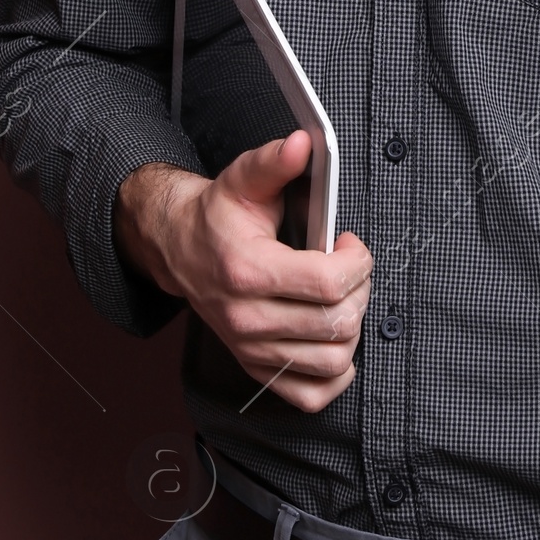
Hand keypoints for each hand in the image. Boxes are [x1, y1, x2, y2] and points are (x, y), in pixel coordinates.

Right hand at [114, 133, 373, 411]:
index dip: (358, 262)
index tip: (352, 244)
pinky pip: (310, 396)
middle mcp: (248, 318)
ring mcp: (251, 349)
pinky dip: (335, 376)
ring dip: (352, 330)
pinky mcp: (256, 368)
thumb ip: (276, 161)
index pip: (328, 283)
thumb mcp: (244, 179)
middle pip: (337, 323)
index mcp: (249, 270)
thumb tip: (304, 143)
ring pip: (332, 362)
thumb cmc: (216, 216)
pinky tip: (333, 340)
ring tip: (343, 299)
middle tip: (351, 268)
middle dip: (360, 290)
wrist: (179, 248)